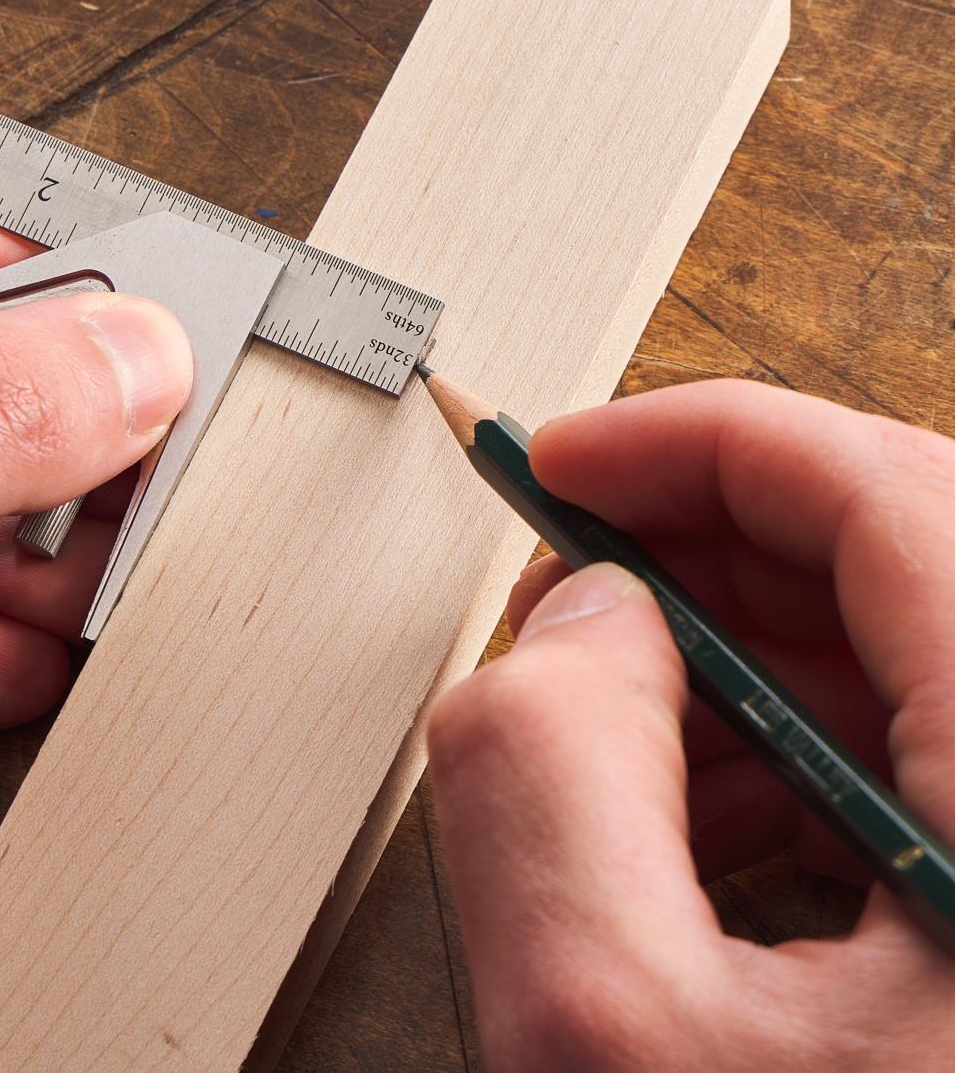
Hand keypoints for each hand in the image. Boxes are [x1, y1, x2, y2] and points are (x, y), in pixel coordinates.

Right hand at [429, 380, 952, 1071]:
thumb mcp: (605, 1044)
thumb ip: (538, 772)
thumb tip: (576, 620)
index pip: (878, 489)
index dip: (694, 442)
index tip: (561, 461)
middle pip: (899, 553)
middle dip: (704, 551)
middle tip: (574, 587)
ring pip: (909, 650)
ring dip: (745, 662)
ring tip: (624, 736)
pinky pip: (925, 752)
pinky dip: (801, 754)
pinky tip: (716, 829)